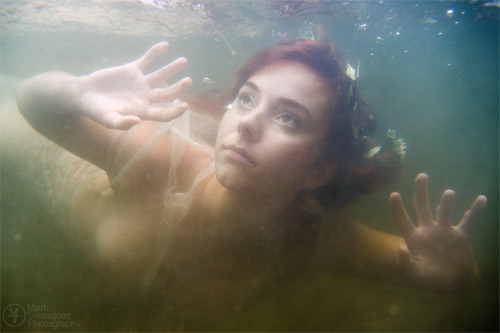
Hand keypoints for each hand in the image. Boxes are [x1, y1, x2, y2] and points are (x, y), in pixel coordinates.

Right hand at [78, 42, 191, 128]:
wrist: (84, 95)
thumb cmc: (96, 111)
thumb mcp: (107, 120)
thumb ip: (121, 123)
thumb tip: (136, 120)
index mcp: (143, 111)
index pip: (163, 114)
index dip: (175, 112)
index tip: (185, 106)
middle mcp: (145, 97)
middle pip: (166, 93)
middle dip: (178, 88)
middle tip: (188, 80)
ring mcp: (140, 83)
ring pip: (160, 75)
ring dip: (172, 68)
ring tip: (183, 61)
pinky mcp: (132, 70)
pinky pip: (146, 60)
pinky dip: (155, 53)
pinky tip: (165, 45)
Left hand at [389, 173, 486, 290]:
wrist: (453, 283)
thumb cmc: (430, 279)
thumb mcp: (415, 274)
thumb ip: (405, 263)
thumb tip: (400, 249)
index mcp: (414, 238)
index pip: (403, 220)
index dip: (397, 208)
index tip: (394, 194)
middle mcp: (428, 230)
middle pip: (422, 206)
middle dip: (421, 191)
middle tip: (422, 175)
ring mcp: (444, 231)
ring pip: (445, 211)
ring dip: (447, 202)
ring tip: (449, 193)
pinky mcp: (461, 235)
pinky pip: (470, 220)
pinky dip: (476, 210)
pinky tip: (481, 198)